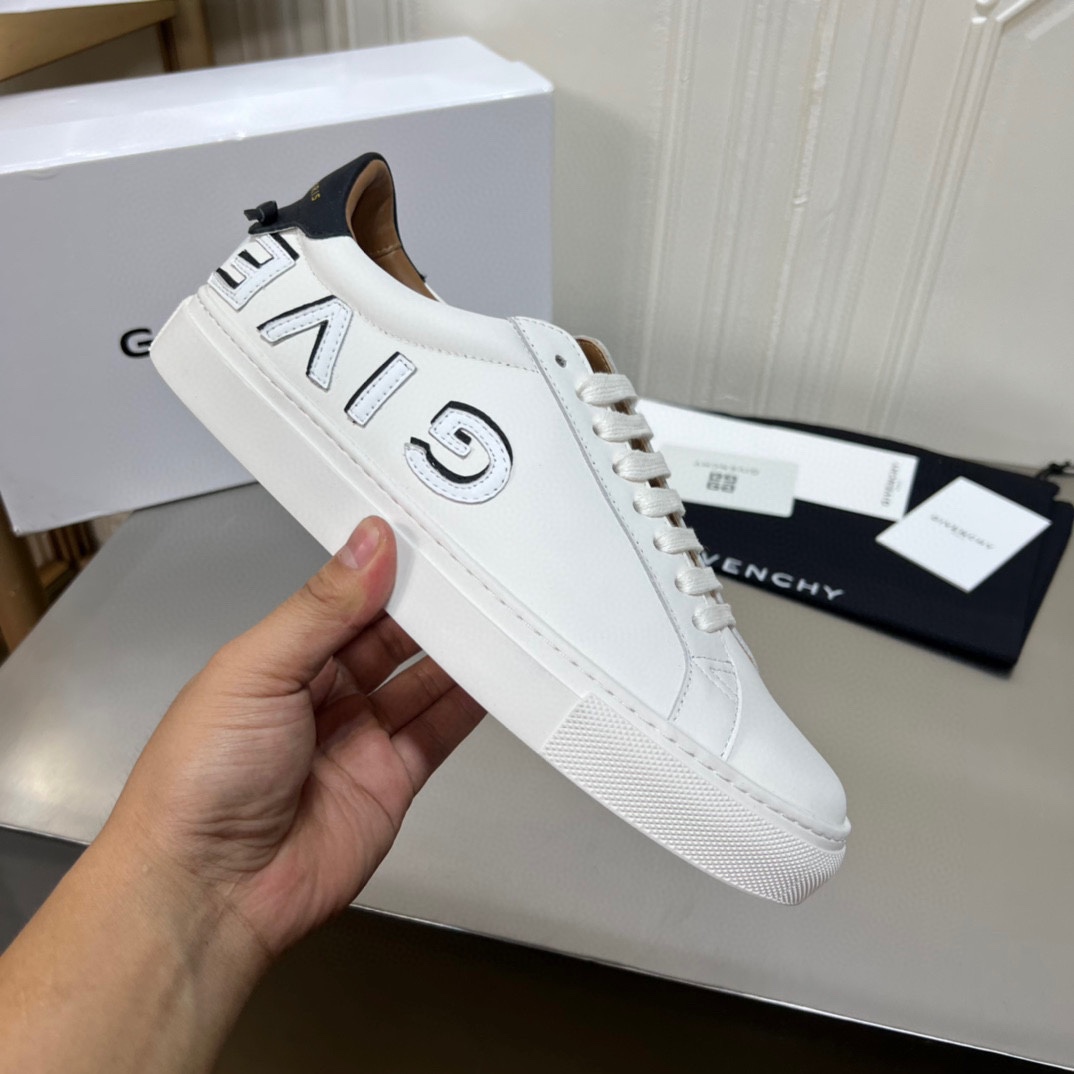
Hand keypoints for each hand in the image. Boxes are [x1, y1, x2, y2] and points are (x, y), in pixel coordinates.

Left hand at [109, 515, 484, 958]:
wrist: (209, 893)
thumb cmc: (203, 777)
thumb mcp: (256, 671)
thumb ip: (322, 608)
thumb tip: (371, 541)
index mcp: (282, 658)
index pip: (348, 602)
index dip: (388, 573)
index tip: (432, 541)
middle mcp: (324, 694)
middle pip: (392, 640)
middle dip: (432, 611)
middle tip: (479, 576)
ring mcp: (361, 739)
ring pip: (423, 682)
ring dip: (458, 653)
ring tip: (500, 617)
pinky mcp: (393, 781)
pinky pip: (440, 732)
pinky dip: (470, 705)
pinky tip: (497, 675)